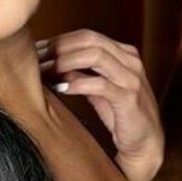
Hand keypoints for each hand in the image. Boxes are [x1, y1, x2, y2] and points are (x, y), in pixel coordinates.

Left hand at [37, 28, 164, 180]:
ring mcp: (132, 78)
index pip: (88, 36)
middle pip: (90, 40)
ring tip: (45, 71)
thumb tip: (55, 64)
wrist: (145, 145)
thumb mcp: (98, 92)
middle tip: (36, 58)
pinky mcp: (129, 99)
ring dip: (65, 61)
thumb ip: (82, 75)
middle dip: (60, 47)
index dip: (60, 40)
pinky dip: (77, 84)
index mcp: (124, 54)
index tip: (37, 50)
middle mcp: (130, 61)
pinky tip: (60, 88)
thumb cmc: (121, 117)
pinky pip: (100, 85)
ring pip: (95, 56)